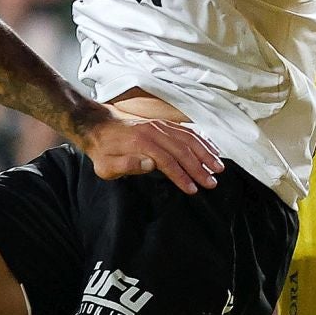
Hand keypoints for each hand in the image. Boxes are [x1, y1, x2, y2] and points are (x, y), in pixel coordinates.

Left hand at [78, 110, 224, 194]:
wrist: (97, 126)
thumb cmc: (102, 151)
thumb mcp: (105, 165)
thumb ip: (127, 165)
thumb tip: (150, 164)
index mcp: (141, 143)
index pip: (167, 161)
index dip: (181, 176)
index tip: (193, 189)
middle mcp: (154, 131)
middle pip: (183, 150)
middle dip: (200, 167)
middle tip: (212, 183)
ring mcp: (160, 126)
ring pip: (188, 138)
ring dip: (205, 152)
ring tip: (218, 167)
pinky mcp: (163, 124)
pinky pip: (186, 130)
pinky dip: (201, 139)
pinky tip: (211, 148)